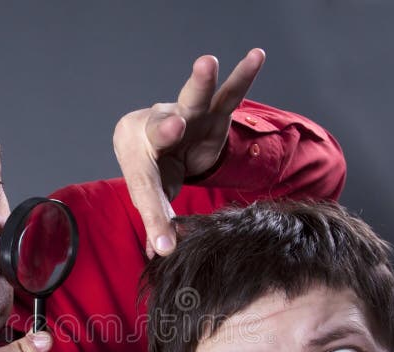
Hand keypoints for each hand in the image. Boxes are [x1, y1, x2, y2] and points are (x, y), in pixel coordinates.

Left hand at [113, 48, 264, 256]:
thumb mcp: (153, 196)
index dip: (155, 216)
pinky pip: (230, 93)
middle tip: (174, 128)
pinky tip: (257, 56)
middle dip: (167, 129)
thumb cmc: (155, 168)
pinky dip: (243, 76)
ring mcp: (186, 115)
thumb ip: (156, 222)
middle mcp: (156, 128)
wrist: (162, 138)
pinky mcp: (213, 113)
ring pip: (192, 99)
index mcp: (136, 156)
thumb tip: (162, 254)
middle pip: (160, 128)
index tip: (165, 244)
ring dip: (200, 83)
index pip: (146, 188)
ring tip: (207, 63)